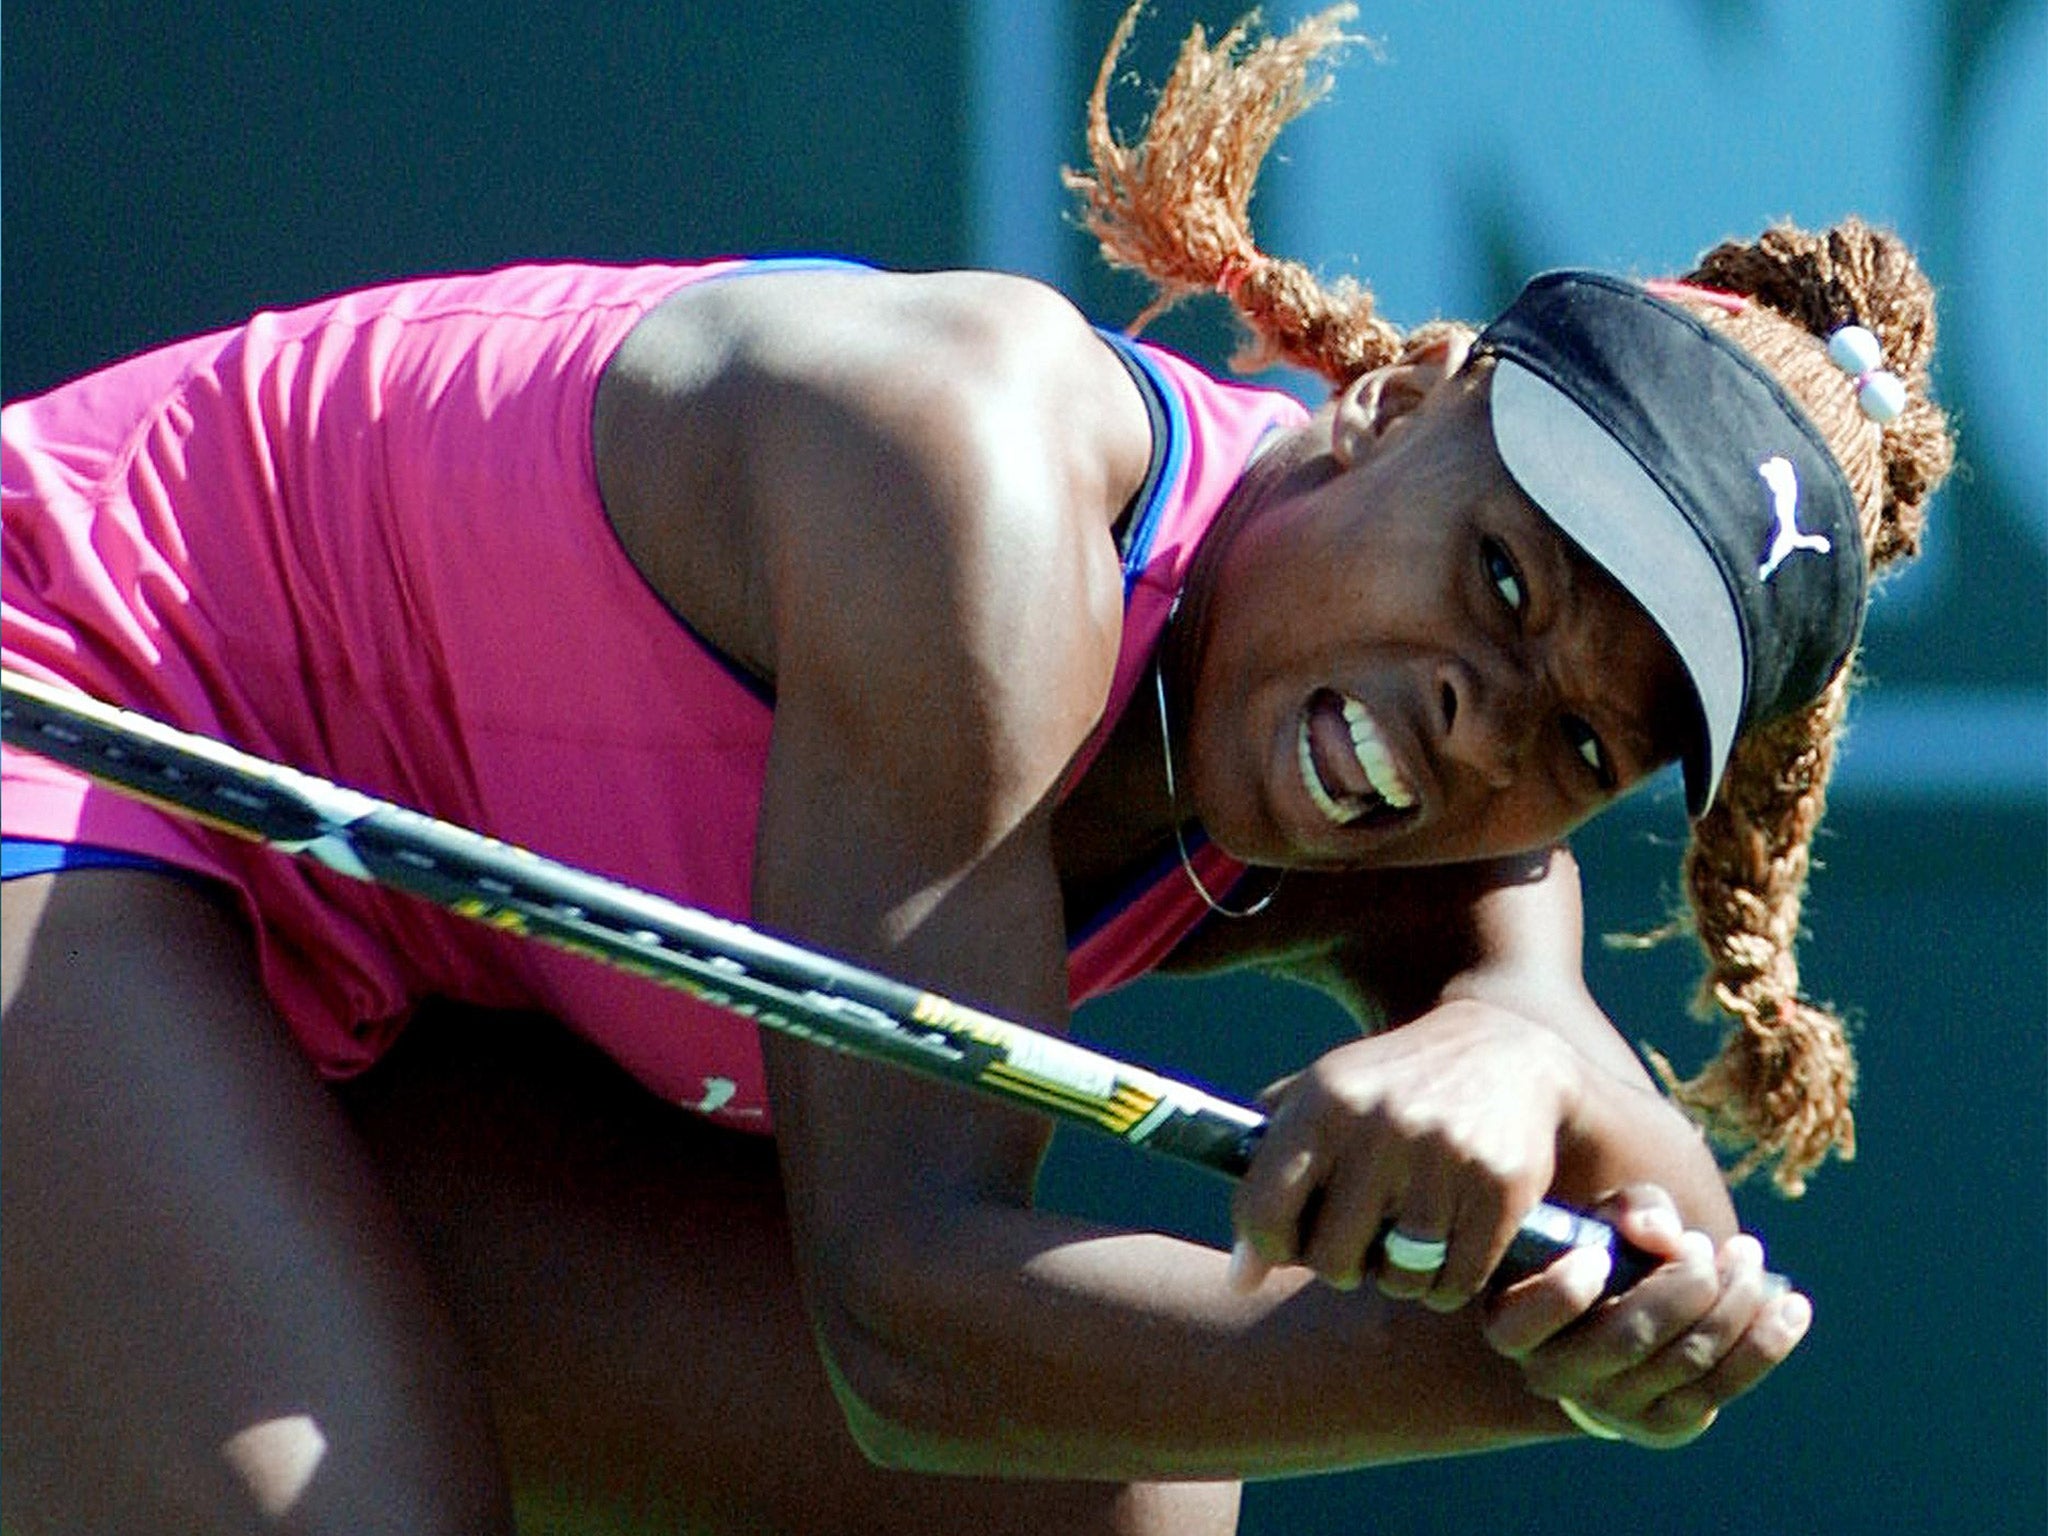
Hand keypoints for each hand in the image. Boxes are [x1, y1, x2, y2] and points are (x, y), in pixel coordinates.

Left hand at [1228, 1000, 1584, 1308]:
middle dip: (1342, 1265)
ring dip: (1401, 1278)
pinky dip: (1449, 1283)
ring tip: (1406, 1245)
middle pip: (1333, 1259)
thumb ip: (1268, 1177)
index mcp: (1323, 1102)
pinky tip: (1449, 1250)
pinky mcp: (1500, 1186)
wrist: (1499, 1049)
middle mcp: (1380, 1125)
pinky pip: (1458, 1281)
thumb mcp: (1320, 1099)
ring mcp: (1444, 1156)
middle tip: (1360, 1245)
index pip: (1265, 1211)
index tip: (1288, 1246)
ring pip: (1401, 1279)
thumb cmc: (1387, 1090)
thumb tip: (1241, 1281)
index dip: (1267, 1247)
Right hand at [1483, 1185, 1813, 1446]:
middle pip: (1629, 1337)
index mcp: (1515, 1323)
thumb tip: (1663, 1232)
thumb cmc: (1599, 1253)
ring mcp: (1612, 1408)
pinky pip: (1725, 1387)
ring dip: (1733, 1303)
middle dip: (1683, 1285)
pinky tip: (1792, 1307)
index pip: (1530, 1319)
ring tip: (1748, 1256)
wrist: (1610, 1320)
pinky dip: (1766, 1343)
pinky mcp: (1664, 1425)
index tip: (1601, 1252)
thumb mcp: (1598, 1222)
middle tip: (1705, 1246)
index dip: (1566, 1289)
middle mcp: (1555, 1376)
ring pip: (1687, 1360)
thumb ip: (1627, 1211)